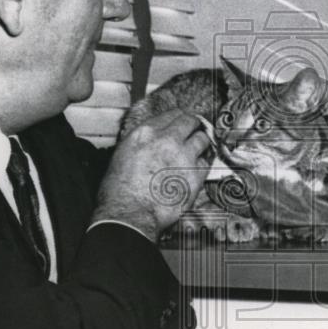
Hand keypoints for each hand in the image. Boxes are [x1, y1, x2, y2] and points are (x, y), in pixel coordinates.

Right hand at [93, 110, 210, 241]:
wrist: (130, 214)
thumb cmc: (120, 191)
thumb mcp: (123, 154)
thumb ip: (143, 142)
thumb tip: (154, 139)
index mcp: (146, 133)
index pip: (172, 114)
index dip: (180, 117)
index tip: (183, 122)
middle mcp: (167, 140)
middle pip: (191, 121)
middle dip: (194, 125)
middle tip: (195, 130)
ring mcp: (184, 156)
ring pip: (202, 139)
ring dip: (201, 143)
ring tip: (198, 149)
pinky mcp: (195, 175)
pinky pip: (207, 162)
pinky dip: (203, 163)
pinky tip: (198, 167)